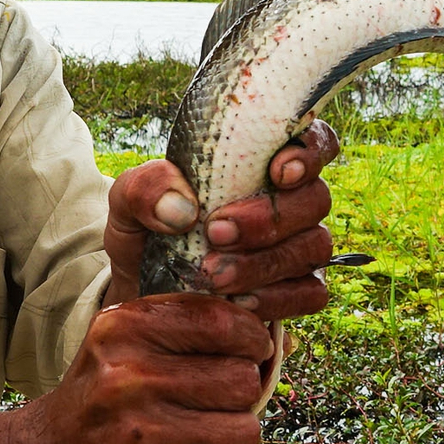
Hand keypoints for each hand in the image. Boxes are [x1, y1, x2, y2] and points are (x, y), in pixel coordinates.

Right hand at [0, 294, 272, 443]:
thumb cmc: (98, 395)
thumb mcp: (126, 341)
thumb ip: (195, 328)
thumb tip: (282, 340)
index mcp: (125, 329)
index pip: (223, 320)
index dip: (252, 336)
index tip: (251, 348)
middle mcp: (131, 377)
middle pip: (243, 379)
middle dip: (243, 389)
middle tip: (221, 396)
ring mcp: (142, 434)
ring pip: (244, 430)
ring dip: (234, 433)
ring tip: (204, 430)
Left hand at [102, 121, 340, 318]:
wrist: (143, 291)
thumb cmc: (148, 231)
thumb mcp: (128, 203)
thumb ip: (146, 188)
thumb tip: (182, 208)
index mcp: (261, 161)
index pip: (313, 141)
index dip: (308, 152)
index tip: (276, 172)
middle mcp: (291, 200)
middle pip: (315, 198)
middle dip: (269, 217)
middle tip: (217, 232)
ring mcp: (299, 245)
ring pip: (313, 246)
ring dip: (265, 262)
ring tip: (214, 276)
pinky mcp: (298, 289)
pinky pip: (311, 292)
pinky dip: (277, 298)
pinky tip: (239, 303)